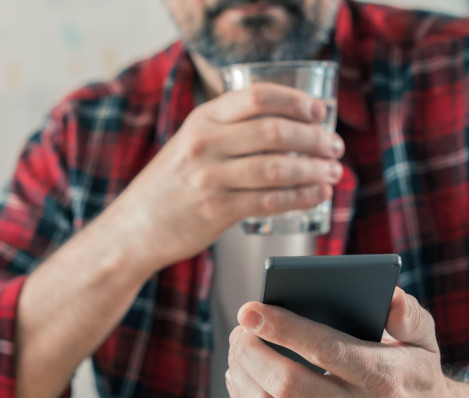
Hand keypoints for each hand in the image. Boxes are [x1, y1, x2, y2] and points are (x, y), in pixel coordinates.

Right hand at [112, 83, 344, 271]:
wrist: (134, 229)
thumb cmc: (168, 187)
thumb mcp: (189, 144)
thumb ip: (226, 131)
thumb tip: (285, 126)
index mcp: (201, 120)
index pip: (258, 97)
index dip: (296, 101)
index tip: (319, 111)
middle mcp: (205, 145)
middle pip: (275, 131)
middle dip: (315, 138)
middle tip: (334, 146)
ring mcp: (210, 178)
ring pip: (278, 167)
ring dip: (314, 170)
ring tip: (333, 172)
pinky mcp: (217, 211)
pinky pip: (270, 201)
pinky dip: (301, 197)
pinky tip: (316, 195)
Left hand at [225, 288, 468, 397]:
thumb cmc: (415, 377)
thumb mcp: (424, 340)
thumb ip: (407, 314)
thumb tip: (388, 295)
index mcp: (381, 377)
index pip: (323, 349)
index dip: (280, 327)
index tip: (249, 310)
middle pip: (285, 383)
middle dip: (250, 351)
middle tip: (240, 329)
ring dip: (241, 374)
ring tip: (237, 349)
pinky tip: (239, 378)